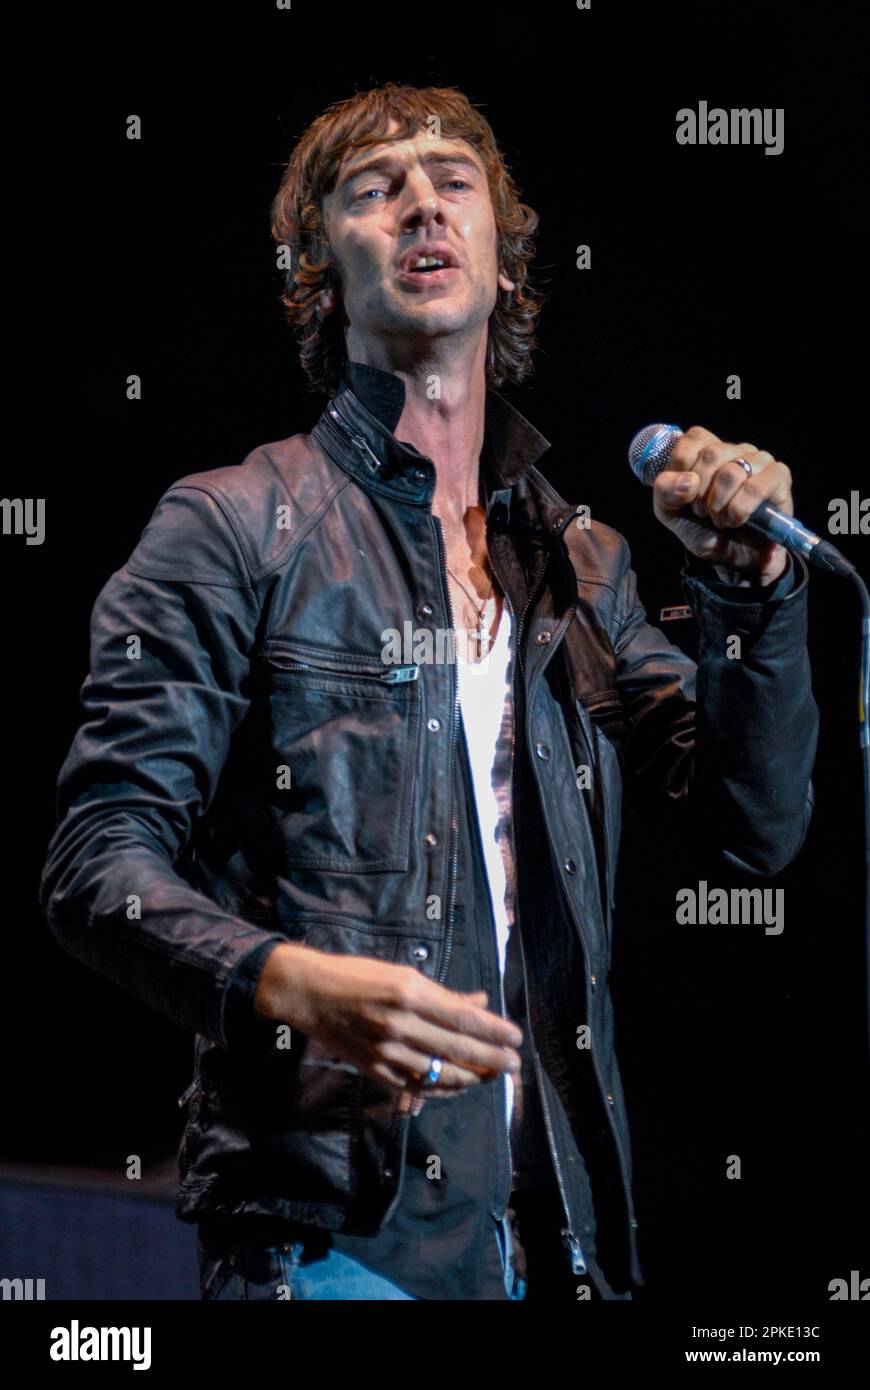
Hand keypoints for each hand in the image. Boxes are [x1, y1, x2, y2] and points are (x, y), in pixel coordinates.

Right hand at [254, 942, 521, 1112]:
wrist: (310, 993)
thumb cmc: (358, 976)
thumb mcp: (403, 974)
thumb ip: (443, 994)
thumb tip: (479, 1004)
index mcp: (409, 992)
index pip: (462, 1017)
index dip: (493, 1030)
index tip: (515, 1036)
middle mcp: (399, 1023)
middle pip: (456, 1047)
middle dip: (490, 1057)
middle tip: (514, 1063)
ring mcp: (385, 1050)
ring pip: (438, 1072)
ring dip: (469, 1076)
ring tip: (489, 1075)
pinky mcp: (373, 1069)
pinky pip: (414, 1084)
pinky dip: (439, 1087)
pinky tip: (456, 1084)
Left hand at [652, 425, 792, 584]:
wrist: (732, 557)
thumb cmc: (702, 529)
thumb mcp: (670, 511)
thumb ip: (666, 490)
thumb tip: (688, 481)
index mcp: (708, 450)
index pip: (696, 437)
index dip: (683, 465)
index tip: (684, 494)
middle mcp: (736, 450)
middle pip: (712, 454)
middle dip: (700, 492)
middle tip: (702, 512)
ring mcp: (760, 461)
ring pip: (732, 471)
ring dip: (719, 504)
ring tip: (720, 519)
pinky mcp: (779, 477)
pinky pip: (755, 487)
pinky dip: (739, 510)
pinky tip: (737, 521)